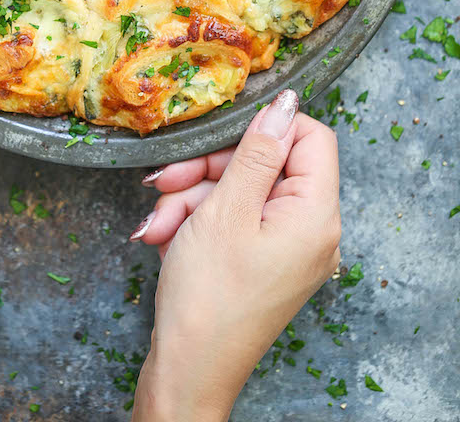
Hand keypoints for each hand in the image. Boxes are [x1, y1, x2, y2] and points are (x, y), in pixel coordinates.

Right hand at [130, 90, 340, 421]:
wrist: (188, 371)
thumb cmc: (208, 298)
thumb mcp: (226, 210)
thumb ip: (257, 151)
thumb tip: (284, 104)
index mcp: (316, 215)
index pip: (311, 137)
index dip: (266, 127)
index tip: (218, 136)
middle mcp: (311, 230)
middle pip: (267, 162)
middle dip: (209, 168)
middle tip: (167, 181)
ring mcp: (286, 247)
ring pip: (240, 189)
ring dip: (191, 197)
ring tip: (158, 223)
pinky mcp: (262, 260)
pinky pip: (233, 218)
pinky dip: (196, 220)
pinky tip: (164, 236)